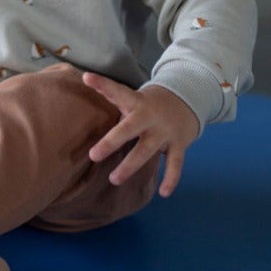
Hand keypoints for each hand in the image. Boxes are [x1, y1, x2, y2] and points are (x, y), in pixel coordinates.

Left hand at [82, 72, 199, 197]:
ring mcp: (165, 130)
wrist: (187, 100)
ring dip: (130, 166)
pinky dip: (171, 179)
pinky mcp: (179, 143)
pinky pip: (175, 164)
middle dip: (111, 142)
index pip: (117, 90)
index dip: (102, 84)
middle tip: (93, 156)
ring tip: (113, 179)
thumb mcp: (132, 97)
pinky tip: (163, 193)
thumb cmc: (148, 103)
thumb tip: (83, 82)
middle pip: (129, 128)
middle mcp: (150, 115)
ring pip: (147, 150)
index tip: (86, 77)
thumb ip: (111, 95)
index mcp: (136, 101)